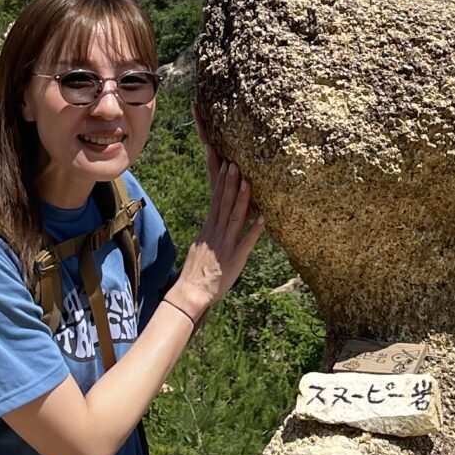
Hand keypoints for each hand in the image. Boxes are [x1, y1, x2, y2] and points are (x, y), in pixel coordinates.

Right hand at [173, 141, 264, 319]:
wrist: (191, 291)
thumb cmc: (197, 270)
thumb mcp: (201, 245)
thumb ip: (211, 231)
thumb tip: (217, 219)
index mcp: (209, 228)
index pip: (216, 199)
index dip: (222, 181)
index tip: (226, 164)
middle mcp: (217, 232)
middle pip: (224, 203)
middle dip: (230, 183)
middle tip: (235, 163)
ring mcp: (226, 244)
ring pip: (235, 217)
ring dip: (242, 199)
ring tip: (248, 181)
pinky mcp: (235, 258)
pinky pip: (246, 242)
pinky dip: (254, 230)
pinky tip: (263, 218)